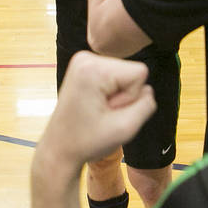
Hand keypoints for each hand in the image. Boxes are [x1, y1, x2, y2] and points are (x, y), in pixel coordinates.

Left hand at [38, 51, 155, 168]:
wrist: (59, 149)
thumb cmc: (87, 142)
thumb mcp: (126, 128)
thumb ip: (146, 105)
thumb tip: (147, 90)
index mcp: (93, 68)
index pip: (139, 72)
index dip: (131, 96)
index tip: (110, 111)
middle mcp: (86, 58)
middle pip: (130, 71)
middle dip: (123, 95)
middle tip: (103, 113)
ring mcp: (83, 61)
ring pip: (123, 75)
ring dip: (117, 96)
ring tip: (98, 111)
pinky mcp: (83, 68)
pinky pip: (113, 77)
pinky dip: (109, 93)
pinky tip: (95, 106)